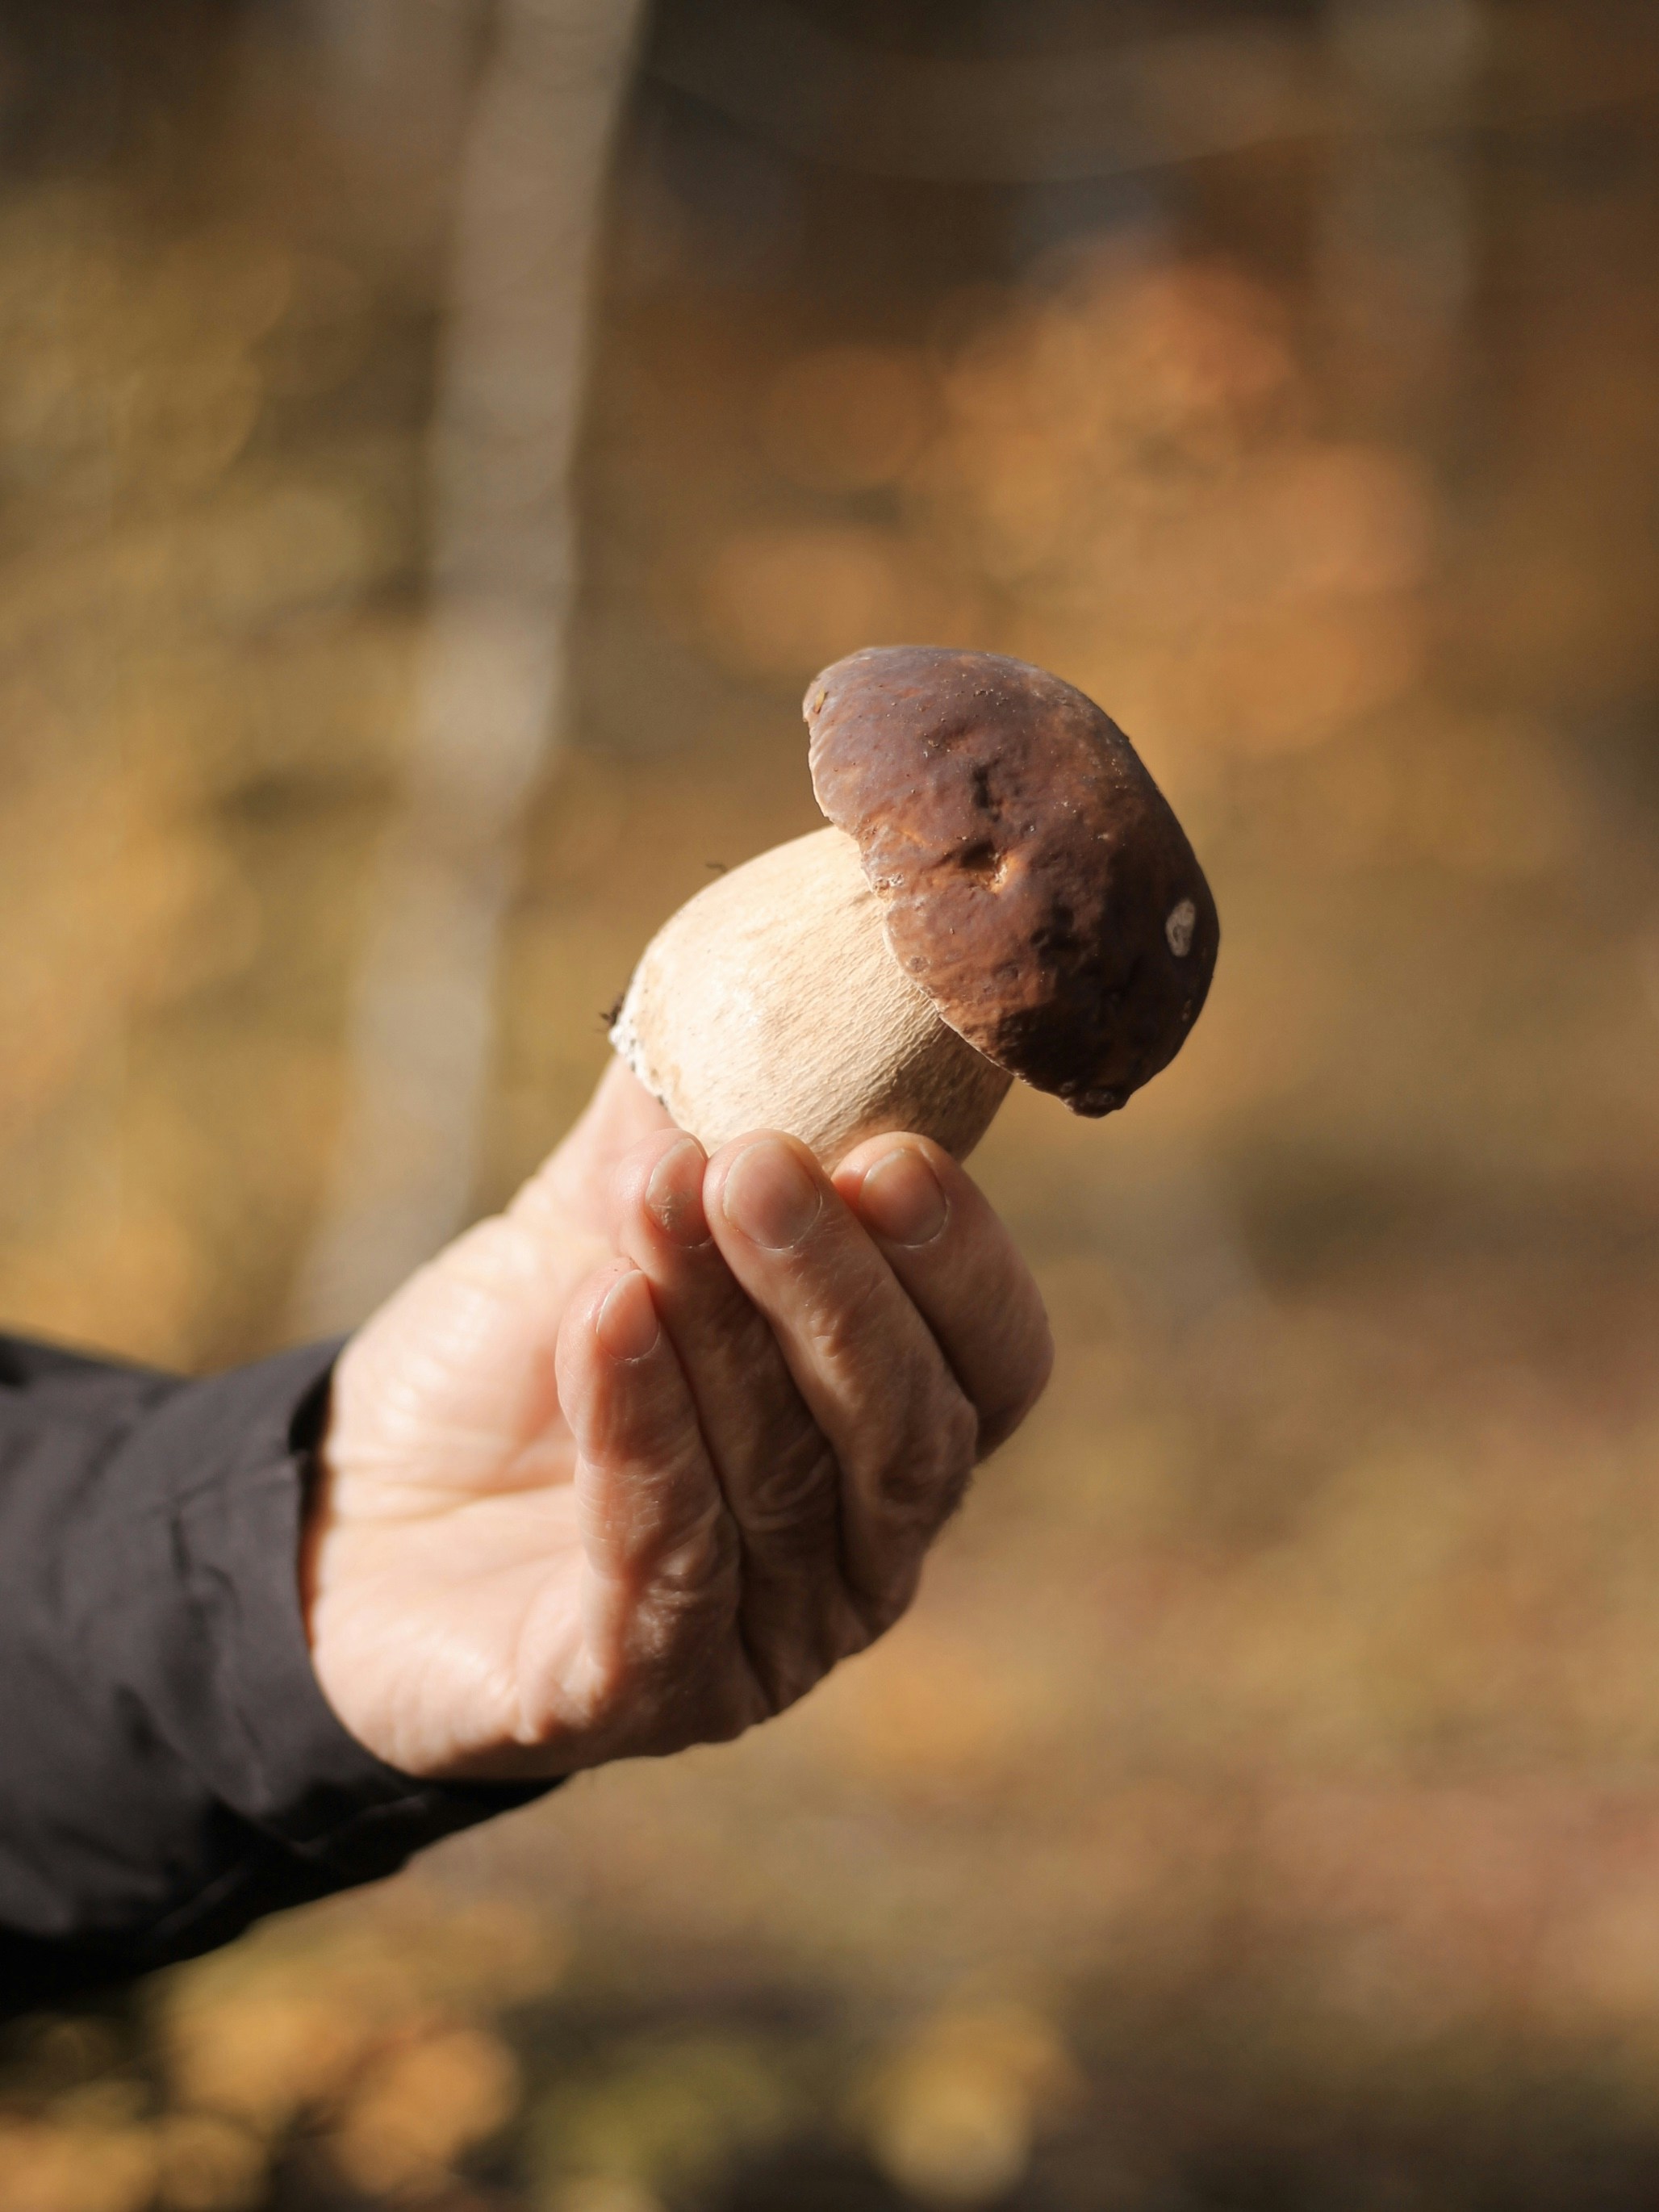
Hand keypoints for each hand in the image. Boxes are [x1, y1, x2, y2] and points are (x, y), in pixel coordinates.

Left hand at [302, 1059, 1052, 1780]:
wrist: (349, 1513)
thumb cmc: (519, 1360)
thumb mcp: (608, 1219)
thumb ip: (689, 1114)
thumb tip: (757, 957)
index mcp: (890, 1430)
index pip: (993, 1362)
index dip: (961, 1263)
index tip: (888, 1150)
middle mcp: (860, 1548)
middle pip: (906, 1428)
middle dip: (834, 1286)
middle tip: (754, 1166)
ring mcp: (765, 1639)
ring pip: (787, 1484)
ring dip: (719, 1337)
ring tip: (648, 1210)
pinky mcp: (644, 1696)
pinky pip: (665, 1563)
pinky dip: (640, 1432)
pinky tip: (600, 1316)